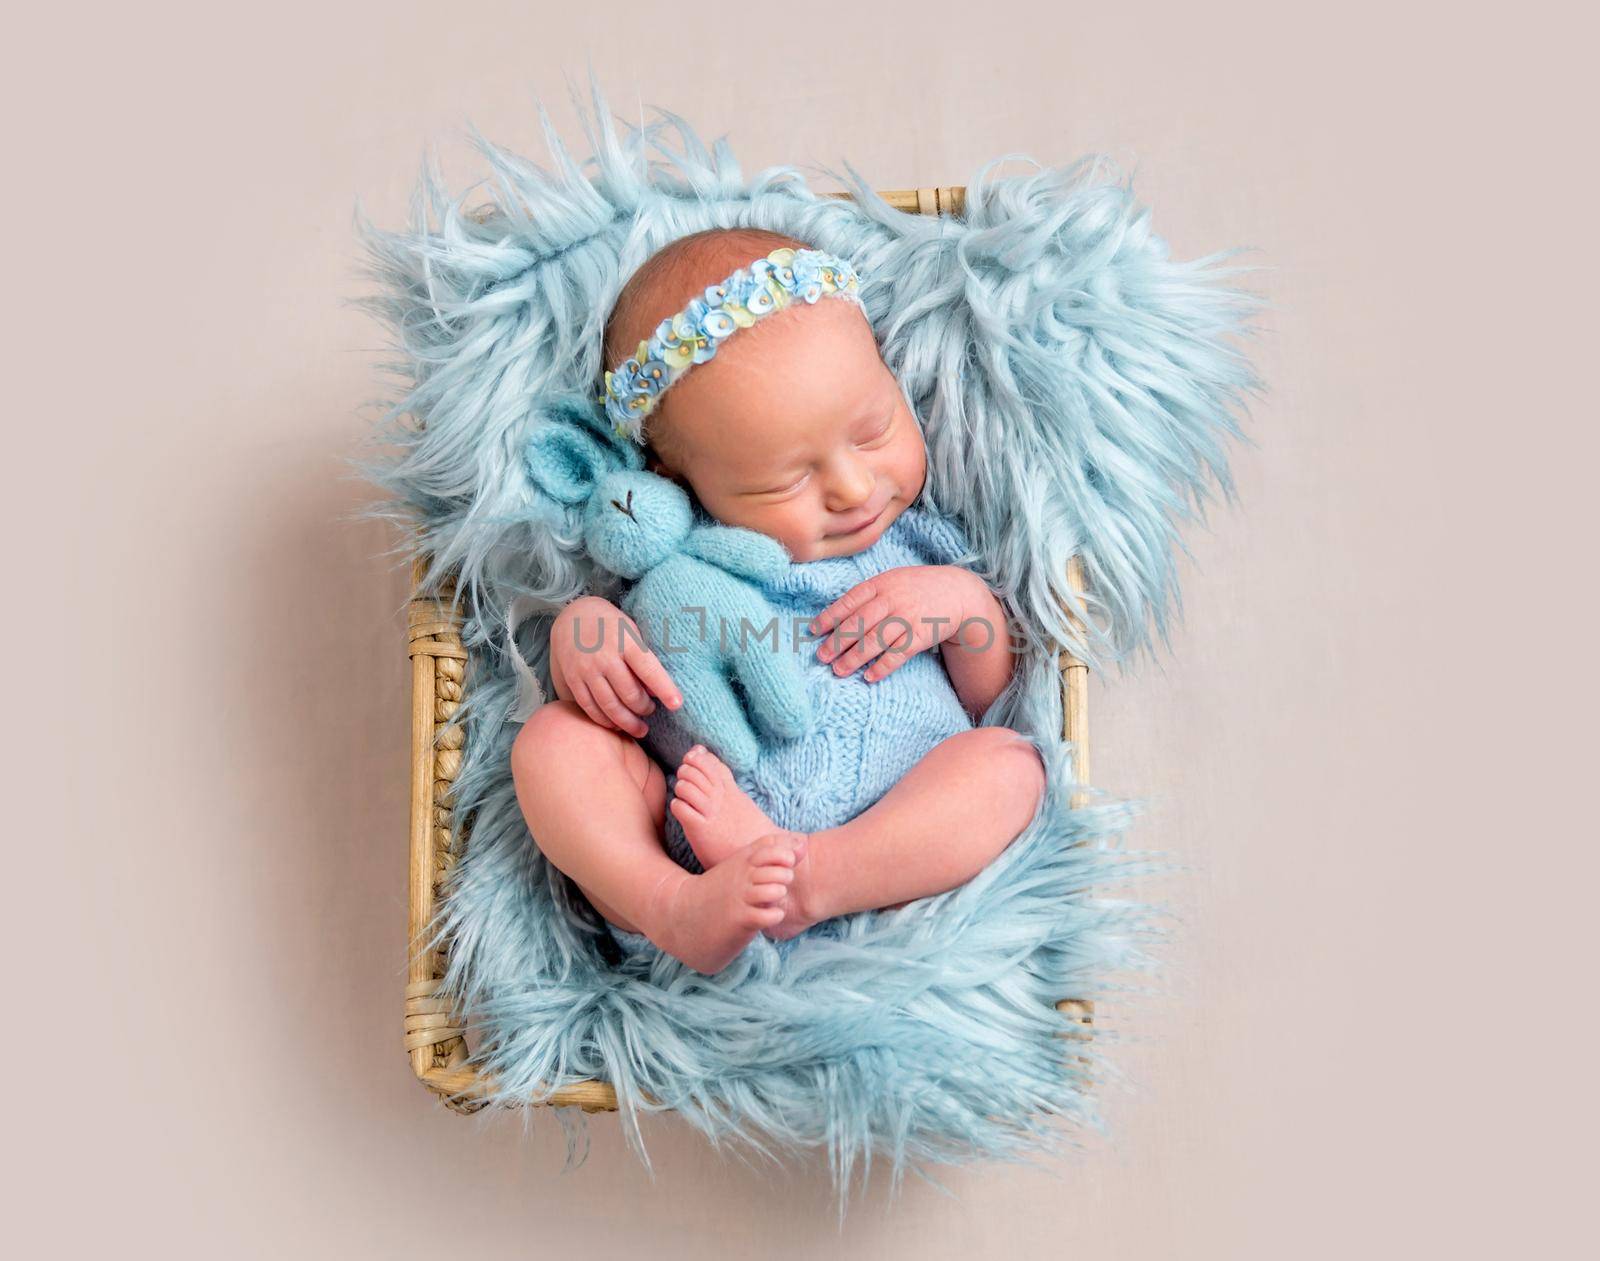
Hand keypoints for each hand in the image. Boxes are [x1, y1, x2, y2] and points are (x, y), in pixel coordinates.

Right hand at [550, 595, 681, 736]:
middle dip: (645, 709)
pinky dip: (605, 721)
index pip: (649, 670)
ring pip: (609, 706)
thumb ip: (644, 659)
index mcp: (625, 641)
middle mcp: (605, 657)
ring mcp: (586, 670)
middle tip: (651, 711)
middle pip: (629, 694)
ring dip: (628, 722)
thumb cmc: (611, 625)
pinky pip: (590, 707)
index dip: (665, 689)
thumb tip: (655, 692)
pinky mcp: (573, 680)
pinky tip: (616, 725)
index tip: (677, 704)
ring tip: (640, 728)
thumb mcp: (633, 631)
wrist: (573, 616)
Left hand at [809, 565, 991, 682]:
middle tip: (821, 657)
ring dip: (854, 658)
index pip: (849, 601)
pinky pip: (898, 654)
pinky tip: (869, 677)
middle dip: (837, 641)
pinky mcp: (922, 635)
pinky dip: (882, 666)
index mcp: (881, 584)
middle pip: (859, 623)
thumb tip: (835, 616)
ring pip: (875, 640)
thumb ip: (868, 595)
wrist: (958, 592)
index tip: (813, 631)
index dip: (830, 617)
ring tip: (838, 670)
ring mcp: (907, 617)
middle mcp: (892, 599)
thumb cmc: (917, 588)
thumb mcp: (892, 581)